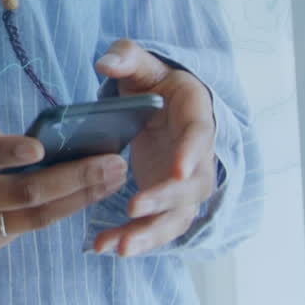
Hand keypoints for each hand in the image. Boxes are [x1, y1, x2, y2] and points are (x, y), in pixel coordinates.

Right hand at [0, 114, 126, 268]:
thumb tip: (13, 142)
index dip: (6, 152)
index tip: (39, 147)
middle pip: (20, 195)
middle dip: (73, 179)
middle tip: (113, 162)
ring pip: (30, 221)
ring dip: (77, 200)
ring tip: (111, 179)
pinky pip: (17, 232)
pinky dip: (51, 212)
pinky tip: (80, 195)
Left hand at [90, 38, 217, 256]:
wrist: (166, 105)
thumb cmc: (154, 82)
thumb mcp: (141, 63)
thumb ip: (125, 56)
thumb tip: (104, 62)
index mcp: (196, 115)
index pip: (200, 135)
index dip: (192, 154)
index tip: (177, 171)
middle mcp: (198, 156)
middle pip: (191, 185)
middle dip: (164, 200)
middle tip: (135, 209)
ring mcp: (184, 183)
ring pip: (177, 216)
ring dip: (150, 234)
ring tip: (119, 248)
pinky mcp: (167, 202)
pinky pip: (156, 227)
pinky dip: (134, 239)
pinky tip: (105, 248)